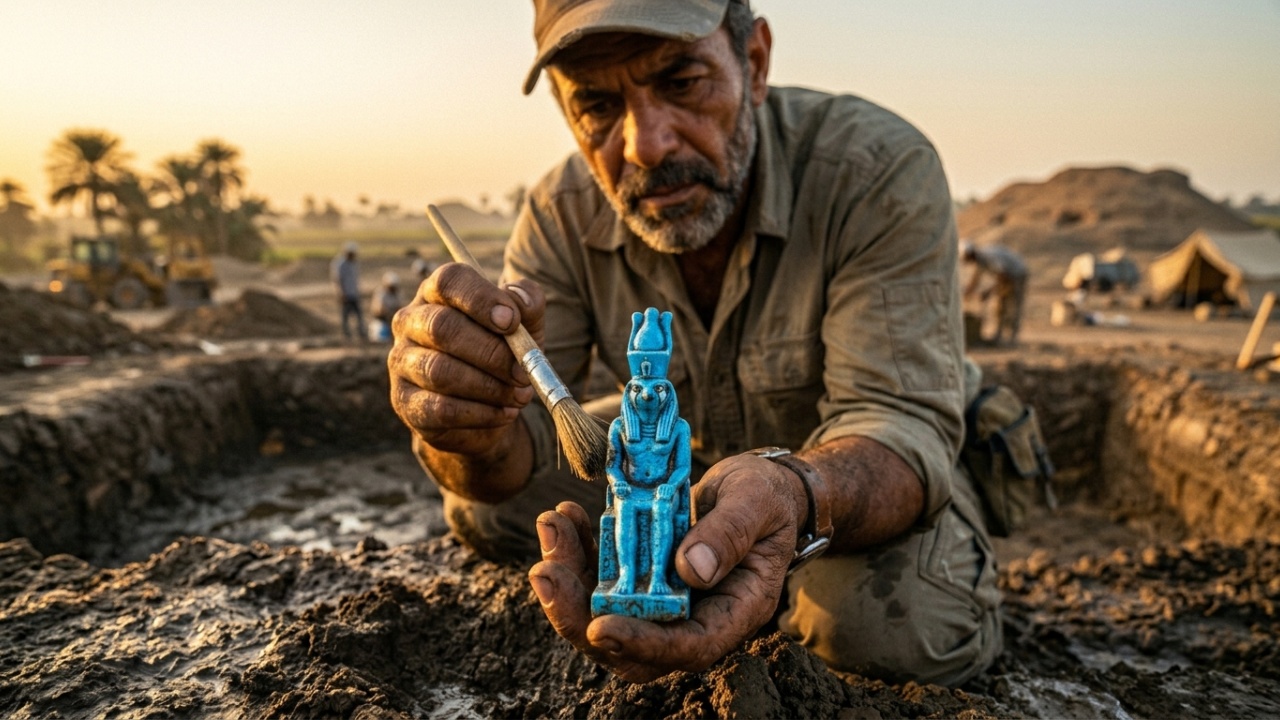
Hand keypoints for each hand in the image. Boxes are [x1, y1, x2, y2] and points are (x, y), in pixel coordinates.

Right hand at [388, 262, 543, 459]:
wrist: (487, 408)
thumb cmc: (503, 354)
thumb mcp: (525, 326)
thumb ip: (527, 305)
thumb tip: (520, 301)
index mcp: (438, 293)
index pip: (449, 281)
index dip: (481, 299)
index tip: (513, 322)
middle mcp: (411, 321)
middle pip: (442, 327)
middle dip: (491, 353)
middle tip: (524, 373)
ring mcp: (401, 361)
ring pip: (440, 371)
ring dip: (489, 387)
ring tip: (519, 395)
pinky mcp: (405, 402)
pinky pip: (440, 408)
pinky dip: (481, 413)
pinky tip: (504, 413)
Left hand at [528, 455, 804, 682]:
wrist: (758, 488)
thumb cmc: (767, 498)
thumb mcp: (758, 504)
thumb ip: (730, 533)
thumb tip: (690, 570)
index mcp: (732, 612)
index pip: (686, 647)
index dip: (642, 644)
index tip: (602, 627)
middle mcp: (691, 617)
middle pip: (628, 644)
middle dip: (578, 615)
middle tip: (546, 572)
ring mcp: (661, 600)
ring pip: (603, 611)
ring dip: (568, 576)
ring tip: (552, 526)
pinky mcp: (639, 576)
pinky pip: (599, 578)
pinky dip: (576, 550)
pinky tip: (567, 516)